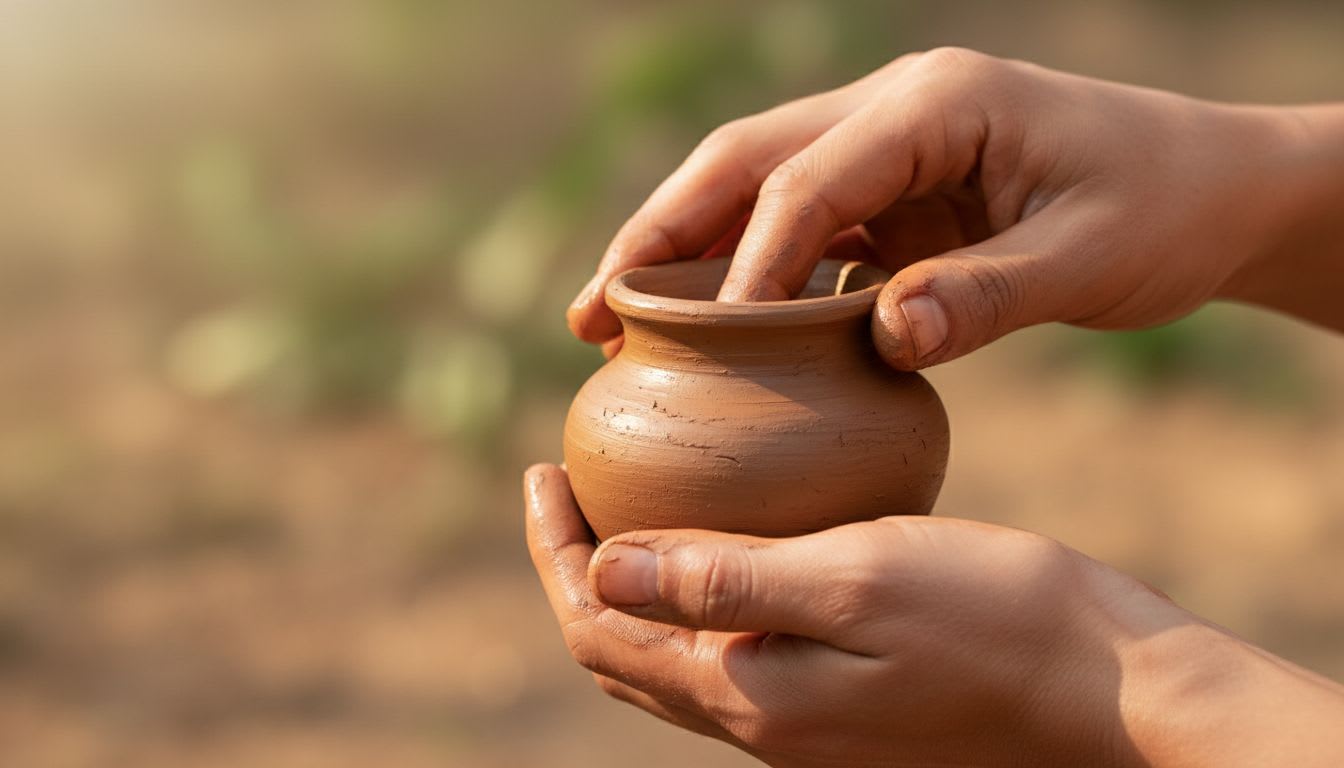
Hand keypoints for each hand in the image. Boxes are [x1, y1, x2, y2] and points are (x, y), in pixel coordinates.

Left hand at [525, 464, 1343, 766]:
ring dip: (632, 583)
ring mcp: (798, 718)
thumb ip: (720, 580)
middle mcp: (759, 720)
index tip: (544, 468)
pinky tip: (726, 535)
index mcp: (746, 691)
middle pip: (620, 646)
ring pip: (670, 653)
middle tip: (570, 485)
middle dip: (579, 567)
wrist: (1105, 686)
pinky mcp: (838, 700)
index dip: (555, 550)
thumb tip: (600, 570)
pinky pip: (729, 647)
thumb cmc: (992, 615)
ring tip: (628, 504)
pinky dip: (695, 593)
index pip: (599, 624)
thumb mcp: (852, 579)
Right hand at [567, 48, 1343, 365]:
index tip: (695, 343)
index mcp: (936, 103)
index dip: (743, 262)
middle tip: (592, 310)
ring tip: (612, 321)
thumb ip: (987, 298)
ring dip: (683, 250)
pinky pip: (798, 227)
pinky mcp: (893, 191)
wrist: (1209, 188)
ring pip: (755, 188)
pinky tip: (711, 331)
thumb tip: (883, 341)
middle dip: (662, 233)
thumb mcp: (1089, 258)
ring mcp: (887, 147)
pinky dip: (745, 274)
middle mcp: (894, 110)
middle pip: (744, 161)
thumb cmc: (1161, 209)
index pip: (808, 179)